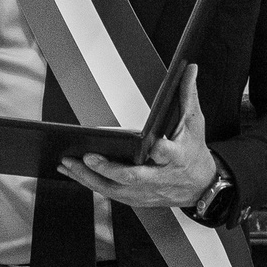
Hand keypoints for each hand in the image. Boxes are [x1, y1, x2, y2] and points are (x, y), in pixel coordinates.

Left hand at [58, 64, 217, 209]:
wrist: (199, 186)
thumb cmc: (193, 151)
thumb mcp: (194, 122)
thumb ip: (188, 94)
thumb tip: (190, 68)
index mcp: (176, 157)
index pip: (166, 153)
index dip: (158, 150)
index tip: (150, 143)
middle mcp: (159, 177)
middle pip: (132, 176)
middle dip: (109, 169)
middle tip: (88, 156)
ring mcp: (145, 191)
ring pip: (114, 188)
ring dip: (89, 177)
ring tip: (67, 163)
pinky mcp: (135, 199)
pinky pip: (108, 192)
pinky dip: (89, 183)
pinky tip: (72, 172)